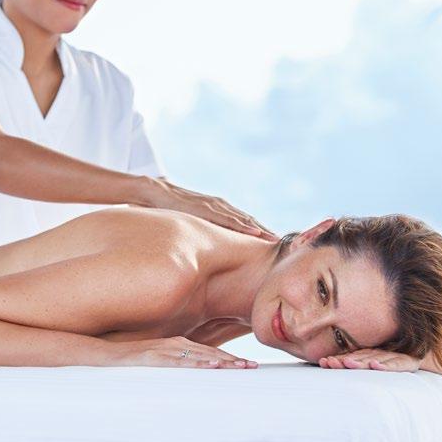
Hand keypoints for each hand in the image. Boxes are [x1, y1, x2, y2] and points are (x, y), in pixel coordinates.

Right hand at [112, 335, 258, 368]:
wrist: (100, 354)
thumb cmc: (127, 361)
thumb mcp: (154, 362)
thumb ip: (171, 366)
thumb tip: (190, 377)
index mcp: (176, 345)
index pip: (209, 353)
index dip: (230, 360)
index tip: (248, 367)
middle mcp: (174, 344)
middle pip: (209, 353)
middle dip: (233, 361)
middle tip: (254, 368)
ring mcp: (163, 349)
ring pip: (198, 355)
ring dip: (221, 362)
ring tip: (240, 368)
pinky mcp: (152, 356)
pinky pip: (177, 361)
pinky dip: (195, 363)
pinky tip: (209, 366)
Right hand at [143, 177, 277, 241]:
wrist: (155, 192)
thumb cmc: (172, 209)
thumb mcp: (192, 222)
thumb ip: (203, 230)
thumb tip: (208, 249)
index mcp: (219, 210)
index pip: (246, 222)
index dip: (262, 232)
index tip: (277, 245)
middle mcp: (221, 206)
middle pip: (250, 221)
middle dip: (268, 232)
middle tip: (286, 245)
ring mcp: (214, 206)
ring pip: (243, 219)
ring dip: (261, 229)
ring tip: (276, 240)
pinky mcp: (206, 208)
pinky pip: (227, 219)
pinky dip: (243, 225)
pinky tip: (254, 231)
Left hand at [318, 348, 421, 372]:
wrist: (421, 356)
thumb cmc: (392, 363)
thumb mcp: (374, 364)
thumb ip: (354, 365)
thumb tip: (326, 365)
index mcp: (368, 354)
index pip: (351, 357)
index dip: (337, 359)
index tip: (324, 362)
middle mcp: (378, 353)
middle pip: (359, 358)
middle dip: (344, 360)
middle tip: (332, 363)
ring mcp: (392, 357)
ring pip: (374, 359)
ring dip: (360, 362)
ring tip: (348, 364)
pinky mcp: (407, 362)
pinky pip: (395, 364)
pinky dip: (385, 365)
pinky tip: (376, 366)